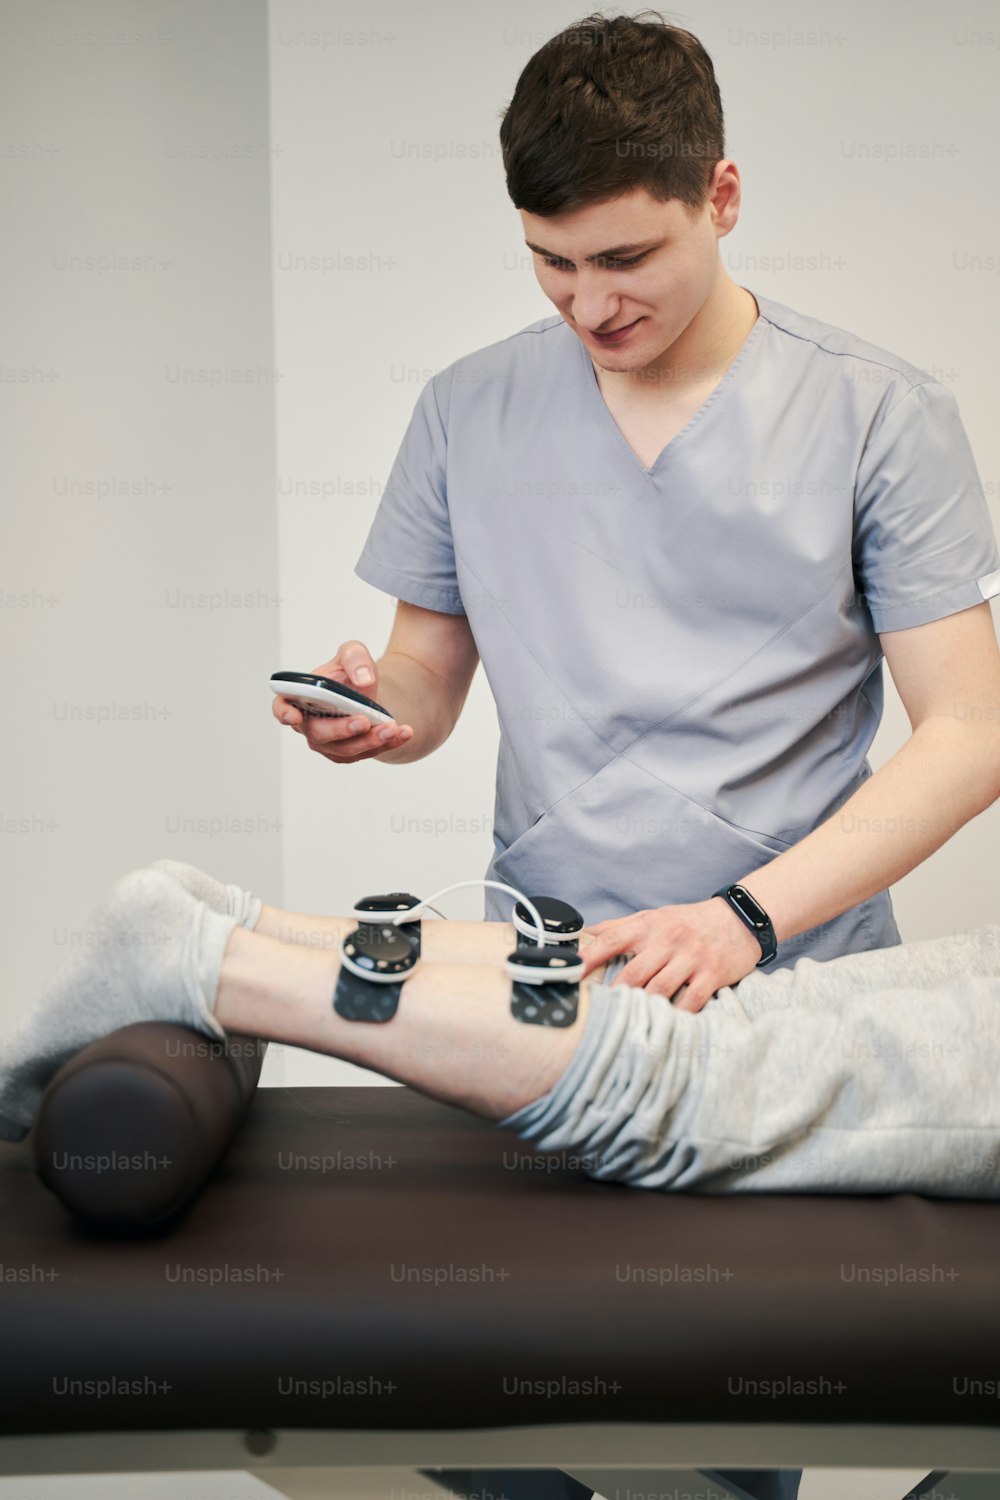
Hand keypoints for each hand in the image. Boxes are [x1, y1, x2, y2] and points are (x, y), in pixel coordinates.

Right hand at [271, 641, 413, 762]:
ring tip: (391, 728)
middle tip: (363, 719)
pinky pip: (368, 753)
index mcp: (300, 698)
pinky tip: (404, 733)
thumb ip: (355, 658)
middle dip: (341, 729)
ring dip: (369, 741)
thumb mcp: (352, 653)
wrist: (369, 691)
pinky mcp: (350, 753)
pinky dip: (388, 744)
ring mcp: (329, 743)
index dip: (284, 713)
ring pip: (345, 750)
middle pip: (318, 734)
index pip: (282, 708)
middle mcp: (310, 725)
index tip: (295, 716)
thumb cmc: (350, 672)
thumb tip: (363, 679)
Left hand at [577, 897, 762, 1011]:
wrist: (740, 919)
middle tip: (598, 1013)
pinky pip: (690, 1001)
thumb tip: (586, 934)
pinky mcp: (712, 975)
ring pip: (659, 990)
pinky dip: (676, 1015)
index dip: (588, 959)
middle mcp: (668, 940)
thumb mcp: (655, 916)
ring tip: (626, 1024)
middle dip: (614, 994)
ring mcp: (691, 959)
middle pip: (633, 973)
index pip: (611, 940)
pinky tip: (664, 1025)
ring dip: (642, 1008)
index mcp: (649, 926)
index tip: (568, 975)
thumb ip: (621, 926)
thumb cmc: (691, 921)